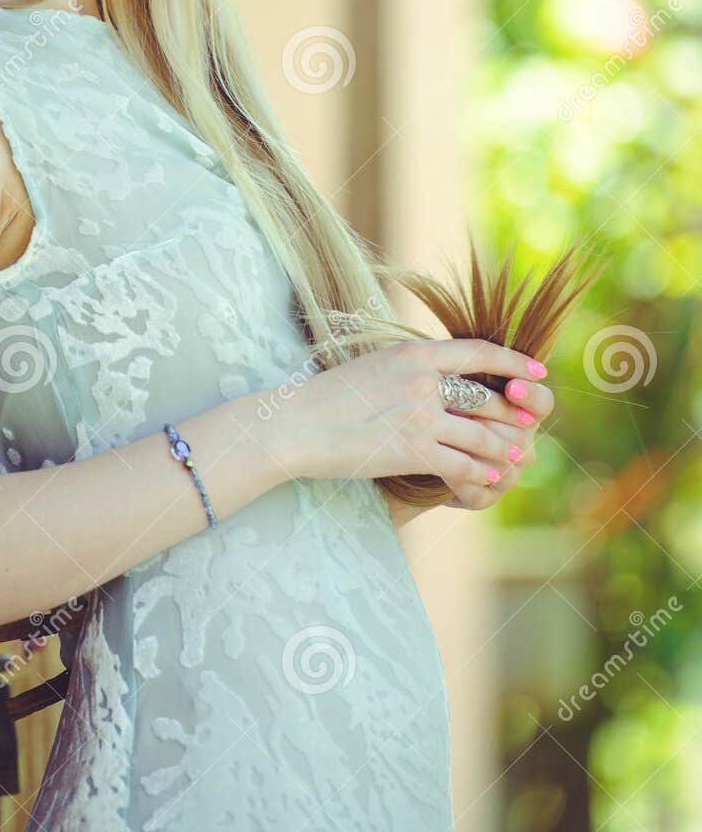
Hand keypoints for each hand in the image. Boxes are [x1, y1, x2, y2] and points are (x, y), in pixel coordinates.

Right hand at [286, 336, 553, 509]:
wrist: (295, 425)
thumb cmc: (328, 397)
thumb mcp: (374, 365)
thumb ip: (411, 366)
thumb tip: (439, 369)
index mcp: (415, 355)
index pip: (480, 353)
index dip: (515, 362)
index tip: (537, 371)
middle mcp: (424, 382)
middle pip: (489, 398)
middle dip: (514, 415)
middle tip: (528, 426)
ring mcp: (420, 418)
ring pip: (483, 436)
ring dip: (503, 450)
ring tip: (514, 457)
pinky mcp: (413, 452)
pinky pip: (463, 465)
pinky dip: (481, 474)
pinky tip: (487, 479)